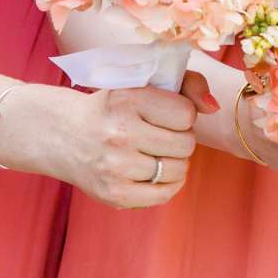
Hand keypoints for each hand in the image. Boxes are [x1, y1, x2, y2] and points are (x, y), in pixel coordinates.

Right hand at [12, 74, 211, 208]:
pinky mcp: (113, 194)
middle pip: (185, 144)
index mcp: (127, 99)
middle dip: (180, 139)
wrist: (64, 135)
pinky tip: (158, 173)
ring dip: (174, 162)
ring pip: (178, 169)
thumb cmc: (114, 107)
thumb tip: (214, 107)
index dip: (182, 114)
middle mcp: (120, 133)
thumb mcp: (143, 83)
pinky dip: (170, 184)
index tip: (166, 114)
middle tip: (160, 135)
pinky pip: (164, 194)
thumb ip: (187, 85)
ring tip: (156, 153)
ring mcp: (115, 167)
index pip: (186, 114)